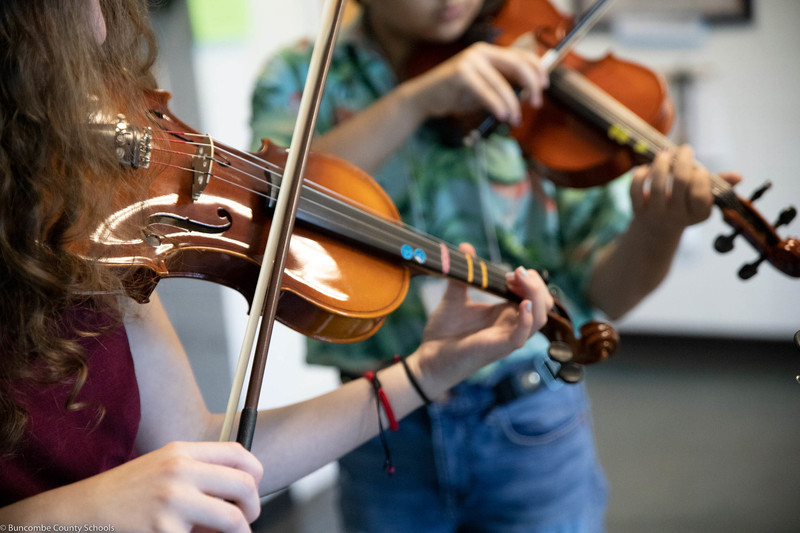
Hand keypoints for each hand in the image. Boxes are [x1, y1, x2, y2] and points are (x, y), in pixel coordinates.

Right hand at [72, 442, 261, 531]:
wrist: (84, 511)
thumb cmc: (127, 493)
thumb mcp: (164, 470)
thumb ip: (200, 476)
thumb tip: (240, 497)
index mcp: (182, 452)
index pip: (239, 455)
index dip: (256, 475)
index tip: (253, 492)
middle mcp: (180, 471)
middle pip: (244, 486)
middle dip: (253, 509)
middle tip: (247, 521)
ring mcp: (173, 501)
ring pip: (232, 520)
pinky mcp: (165, 530)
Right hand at [406, 42, 547, 125]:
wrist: (425, 98)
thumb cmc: (456, 94)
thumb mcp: (484, 88)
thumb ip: (503, 86)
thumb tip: (528, 94)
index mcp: (489, 52)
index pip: (522, 55)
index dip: (538, 69)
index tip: (544, 86)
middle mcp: (481, 52)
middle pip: (518, 65)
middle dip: (532, 86)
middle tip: (536, 104)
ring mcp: (470, 61)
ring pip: (502, 83)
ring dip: (512, 104)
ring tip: (514, 119)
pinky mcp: (460, 74)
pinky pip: (486, 92)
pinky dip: (497, 105)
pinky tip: (502, 116)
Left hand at [416, 244, 551, 381]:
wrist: (427, 358)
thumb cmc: (444, 332)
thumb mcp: (454, 298)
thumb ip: (463, 275)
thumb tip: (465, 247)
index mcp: (505, 313)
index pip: (535, 295)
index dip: (530, 280)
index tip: (511, 272)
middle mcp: (511, 325)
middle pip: (544, 304)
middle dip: (536, 284)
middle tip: (515, 274)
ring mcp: (507, 337)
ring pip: (540, 318)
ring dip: (535, 295)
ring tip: (520, 280)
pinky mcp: (499, 348)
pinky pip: (522, 335)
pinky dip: (527, 319)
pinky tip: (522, 304)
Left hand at [631, 144, 741, 234]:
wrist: (658, 228)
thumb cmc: (685, 204)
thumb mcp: (702, 198)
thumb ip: (718, 185)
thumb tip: (739, 176)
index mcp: (699, 214)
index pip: (701, 194)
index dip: (699, 176)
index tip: (698, 168)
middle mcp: (678, 217)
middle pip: (679, 182)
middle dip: (682, 160)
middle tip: (684, 149)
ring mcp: (656, 214)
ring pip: (656, 185)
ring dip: (660, 164)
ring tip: (664, 154)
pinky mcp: (638, 211)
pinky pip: (635, 190)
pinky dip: (639, 175)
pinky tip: (646, 168)